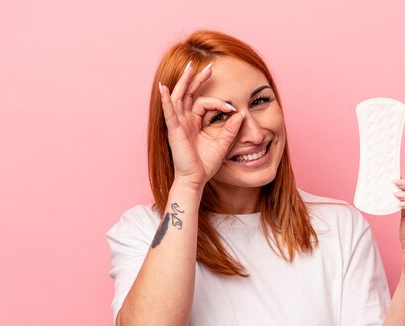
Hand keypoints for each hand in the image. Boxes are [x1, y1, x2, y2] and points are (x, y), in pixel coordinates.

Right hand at [158, 61, 244, 190]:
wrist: (196, 179)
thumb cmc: (205, 164)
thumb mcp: (223, 143)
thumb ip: (231, 128)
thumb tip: (240, 114)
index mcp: (194, 122)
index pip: (204, 103)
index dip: (219, 103)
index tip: (232, 108)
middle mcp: (184, 121)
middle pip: (188, 94)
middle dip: (197, 79)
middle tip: (208, 67)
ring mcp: (178, 124)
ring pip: (179, 97)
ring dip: (184, 82)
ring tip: (190, 68)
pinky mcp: (174, 131)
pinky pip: (169, 112)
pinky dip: (165, 100)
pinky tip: (163, 88)